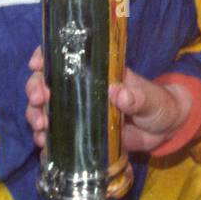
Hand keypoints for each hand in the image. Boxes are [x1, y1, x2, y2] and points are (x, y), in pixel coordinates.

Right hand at [24, 46, 194, 153]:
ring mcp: (79, 111)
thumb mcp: (152, 100)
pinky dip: (45, 138)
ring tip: (40, 127)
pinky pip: (56, 134)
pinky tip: (43, 143)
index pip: (66, 56)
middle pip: (48, 82)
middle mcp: (83, 89)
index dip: (46, 56)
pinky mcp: (81, 133)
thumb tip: (119, 93)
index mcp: (98, 72)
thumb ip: (138, 97)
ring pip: (46, 108)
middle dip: (36, 88)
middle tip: (38, 99)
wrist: (165, 132)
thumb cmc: (159, 105)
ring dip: (36, 114)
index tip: (36, 63)